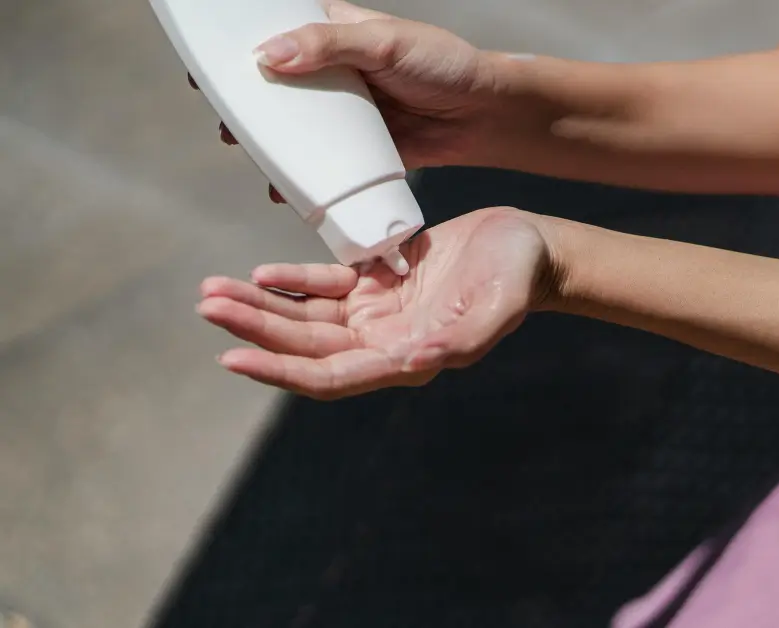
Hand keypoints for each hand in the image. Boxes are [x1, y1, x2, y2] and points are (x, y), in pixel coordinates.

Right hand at [193, 0, 503, 203]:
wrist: (487, 115)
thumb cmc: (444, 65)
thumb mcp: (386, 44)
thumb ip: (329, 46)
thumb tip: (268, 56)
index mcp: (334, 32)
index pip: (275, 32)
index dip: (237, 48)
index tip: (204, 70)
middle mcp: (333, 71)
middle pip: (275, 86)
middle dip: (245, 108)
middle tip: (226, 127)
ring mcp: (345, 113)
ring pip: (295, 128)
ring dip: (267, 146)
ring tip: (247, 157)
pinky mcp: (361, 149)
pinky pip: (322, 164)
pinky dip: (301, 178)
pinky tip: (284, 191)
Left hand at [196, 208, 554, 398]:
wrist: (529, 249)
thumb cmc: (518, 277)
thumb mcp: (498, 304)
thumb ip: (463, 337)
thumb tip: (413, 363)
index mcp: (406, 358)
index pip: (330, 375)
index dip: (281, 371)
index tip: (233, 358)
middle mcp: (383, 344)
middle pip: (304, 346)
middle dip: (253, 330)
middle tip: (205, 305)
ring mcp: (376, 314)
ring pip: (304, 318)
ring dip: (259, 308)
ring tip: (211, 291)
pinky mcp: (375, 283)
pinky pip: (322, 287)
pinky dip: (289, 282)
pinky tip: (258, 274)